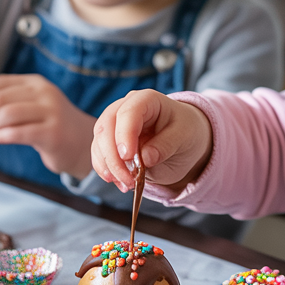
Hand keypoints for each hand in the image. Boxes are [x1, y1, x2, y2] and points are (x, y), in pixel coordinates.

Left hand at [0, 75, 95, 177]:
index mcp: (36, 83)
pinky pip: (18, 133)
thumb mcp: (33, 106)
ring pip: (7, 114)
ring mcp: (50, 112)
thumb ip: (8, 103)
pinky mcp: (52, 134)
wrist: (85, 145)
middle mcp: (44, 93)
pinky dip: (1, 137)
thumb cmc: (51, 126)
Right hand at [90, 89, 212, 192]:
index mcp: (147, 100)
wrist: (182, 140)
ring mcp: (114, 125)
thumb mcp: (185, 136)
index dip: (124, 134)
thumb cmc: (185, 131)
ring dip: (108, 167)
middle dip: (113, 157)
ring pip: (99, 143)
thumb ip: (166, 145)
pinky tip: (120, 183)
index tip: (128, 157)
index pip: (128, 112)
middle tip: (128, 179)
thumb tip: (146, 158)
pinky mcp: (109, 142)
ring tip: (127, 184)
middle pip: (106, 127)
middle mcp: (125, 108)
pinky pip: (100, 156)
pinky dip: (106, 171)